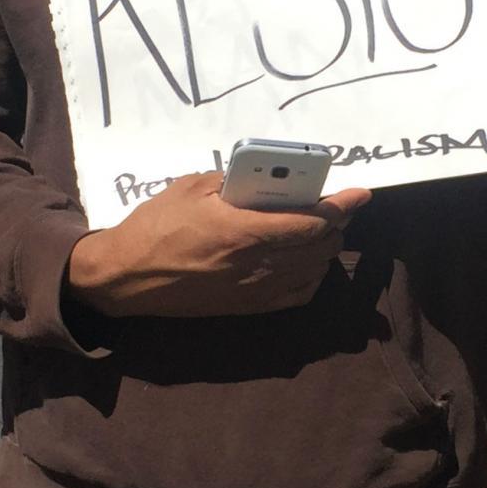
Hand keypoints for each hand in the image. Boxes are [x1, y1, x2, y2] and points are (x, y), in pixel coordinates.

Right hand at [67, 173, 369, 318]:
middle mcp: (255, 264)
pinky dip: (311, 277)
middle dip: (337, 224)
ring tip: (325, 231)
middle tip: (339, 207)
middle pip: (319, 246)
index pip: (310, 220)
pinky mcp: (247, 307)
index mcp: (242, 230)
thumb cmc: (155, 226)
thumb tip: (265, 180)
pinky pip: (297, 295)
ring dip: (326, 249)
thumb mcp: (192, 187)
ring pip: (313, 271)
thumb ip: (234, 183)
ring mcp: (254, 290)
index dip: (341, 206)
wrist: (126, 277)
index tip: (360, 194)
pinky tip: (308, 264)